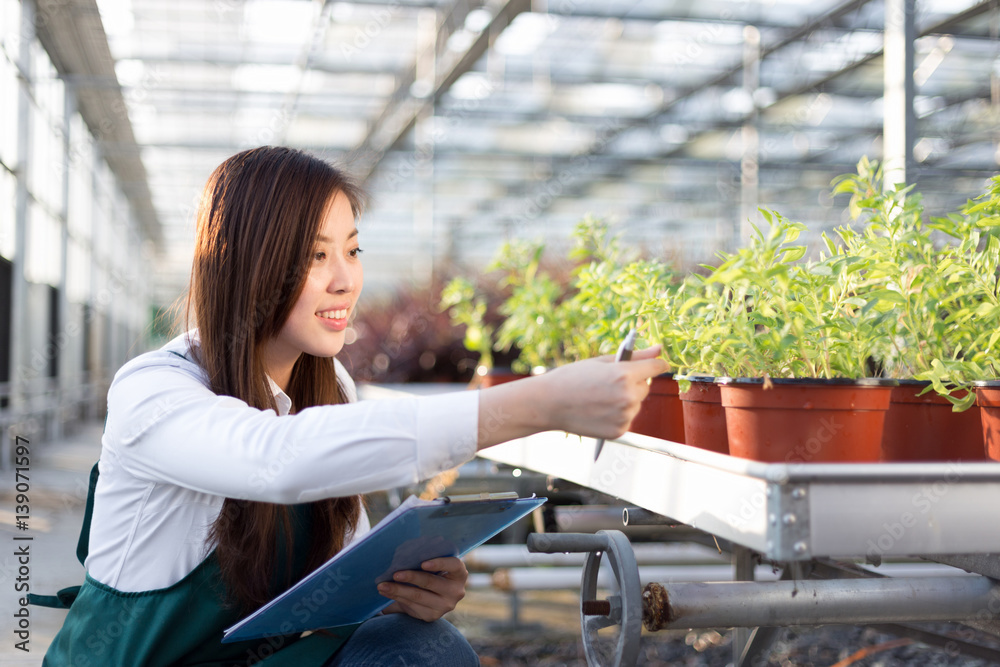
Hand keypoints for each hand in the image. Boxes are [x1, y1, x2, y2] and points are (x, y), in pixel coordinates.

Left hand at [377, 557, 467, 621]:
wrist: (434, 596)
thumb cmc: (433, 572)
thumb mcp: (435, 565)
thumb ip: (425, 559)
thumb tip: (405, 550)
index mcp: (459, 573)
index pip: (454, 565)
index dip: (439, 563)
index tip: (423, 563)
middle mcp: (456, 591)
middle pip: (431, 582)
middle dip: (411, 577)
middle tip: (394, 574)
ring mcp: (445, 606)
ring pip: (418, 596)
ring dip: (398, 590)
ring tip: (383, 585)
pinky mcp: (432, 616)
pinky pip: (412, 606)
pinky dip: (397, 598)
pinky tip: (386, 592)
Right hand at [476, 345, 667, 447]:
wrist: (549, 403)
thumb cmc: (573, 377)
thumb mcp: (602, 361)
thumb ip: (635, 356)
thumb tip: (659, 349)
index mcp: (624, 375)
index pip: (656, 367)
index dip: (657, 364)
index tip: (658, 364)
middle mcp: (628, 396)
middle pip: (646, 386)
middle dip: (634, 382)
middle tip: (609, 382)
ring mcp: (624, 416)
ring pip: (636, 404)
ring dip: (626, 400)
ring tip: (600, 398)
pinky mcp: (619, 431)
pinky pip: (627, 418)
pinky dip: (618, 415)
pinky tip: (599, 410)